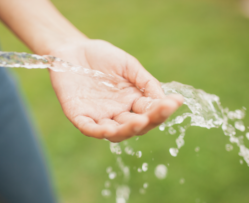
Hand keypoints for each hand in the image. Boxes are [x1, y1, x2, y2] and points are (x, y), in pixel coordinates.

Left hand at [49, 39, 182, 141]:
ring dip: (126, 130)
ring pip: (115, 132)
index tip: (175, 101)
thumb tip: (164, 99)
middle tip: (156, 113)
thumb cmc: (102, 57)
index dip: (163, 109)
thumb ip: (145, 81)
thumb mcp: (128, 65)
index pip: (151, 111)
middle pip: (136, 125)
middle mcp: (118, 112)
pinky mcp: (79, 115)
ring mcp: (99, 115)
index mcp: (132, 100)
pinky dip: (97, 130)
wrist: (73, 50)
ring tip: (137, 123)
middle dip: (148, 120)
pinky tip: (107, 129)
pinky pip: (88, 127)